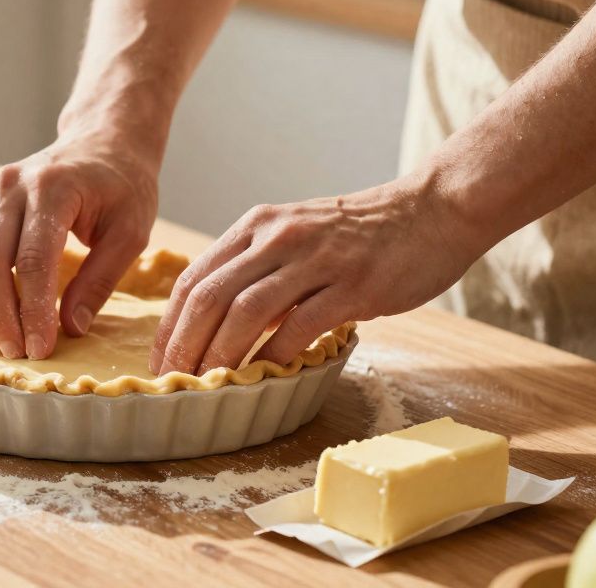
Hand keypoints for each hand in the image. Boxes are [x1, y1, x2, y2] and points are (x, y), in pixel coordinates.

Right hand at [0, 132, 157, 358]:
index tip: (41, 349)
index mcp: (52, 188)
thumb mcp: (130, 232)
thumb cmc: (122, 186)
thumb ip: (100, 280)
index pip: (32, 260)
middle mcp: (10, 187)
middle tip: (18, 354)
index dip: (32, 311)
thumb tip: (71, 328)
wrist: (102, 142)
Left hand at [150, 176, 486, 374]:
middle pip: (208, 296)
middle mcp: (277, 237)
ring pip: (245, 312)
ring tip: (208, 386)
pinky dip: (274, 355)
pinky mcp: (352, 285)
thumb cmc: (363, 232)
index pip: (194, 278)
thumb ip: (259, 268)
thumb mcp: (296, 235)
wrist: (433, 209)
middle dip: (184, 345)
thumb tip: (219, 320)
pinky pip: (299, 326)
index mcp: (256, 225)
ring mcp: (315, 259)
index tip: (161, 361)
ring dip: (219, 355)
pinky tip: (264, 376)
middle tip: (174, 381)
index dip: (170, 325)